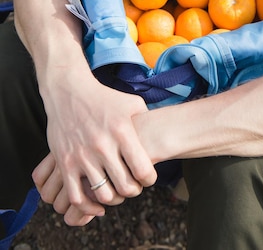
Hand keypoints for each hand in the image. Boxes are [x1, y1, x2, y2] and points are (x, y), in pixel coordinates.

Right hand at [36, 69, 157, 223]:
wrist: (69, 91)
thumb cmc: (104, 98)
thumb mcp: (132, 103)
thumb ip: (147, 119)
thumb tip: (162, 131)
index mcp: (122, 131)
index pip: (143, 170)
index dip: (149, 179)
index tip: (147, 178)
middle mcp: (103, 145)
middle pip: (125, 187)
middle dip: (133, 191)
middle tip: (133, 186)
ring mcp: (82, 156)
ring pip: (103, 194)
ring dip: (113, 199)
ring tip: (116, 191)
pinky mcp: (65, 163)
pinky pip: (76, 197)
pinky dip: (88, 206)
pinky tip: (96, 203)